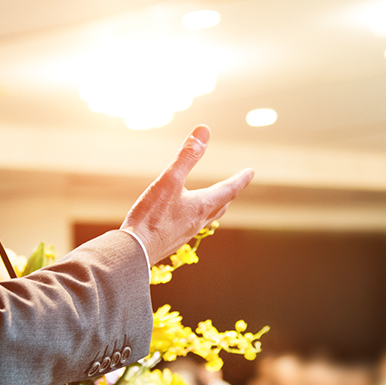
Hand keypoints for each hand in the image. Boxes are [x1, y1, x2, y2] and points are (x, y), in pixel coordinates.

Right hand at [120, 125, 254, 263]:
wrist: (134, 253)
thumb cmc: (151, 216)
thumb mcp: (169, 180)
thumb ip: (187, 156)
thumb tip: (204, 131)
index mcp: (201, 206)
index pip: (229, 189)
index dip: (241, 179)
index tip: (251, 172)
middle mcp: (198, 221)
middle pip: (221, 206)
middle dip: (229, 193)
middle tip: (235, 185)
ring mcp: (186, 233)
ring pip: (207, 218)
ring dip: (215, 207)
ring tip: (215, 201)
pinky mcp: (173, 241)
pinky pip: (191, 226)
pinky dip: (196, 217)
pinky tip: (185, 218)